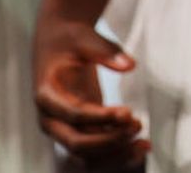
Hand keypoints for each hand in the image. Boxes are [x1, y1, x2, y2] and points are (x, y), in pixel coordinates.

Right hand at [34, 13, 147, 164]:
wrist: (60, 41)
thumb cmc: (69, 38)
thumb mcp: (84, 37)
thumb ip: (105, 51)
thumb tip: (129, 65)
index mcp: (46, 95)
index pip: (72, 115)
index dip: (100, 117)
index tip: (127, 112)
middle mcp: (52, 118)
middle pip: (77, 143)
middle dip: (109, 140)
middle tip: (136, 125)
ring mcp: (66, 127)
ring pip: (88, 153)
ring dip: (116, 152)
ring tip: (144, 143)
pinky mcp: (82, 129)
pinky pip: (98, 148)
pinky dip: (118, 150)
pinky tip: (141, 145)